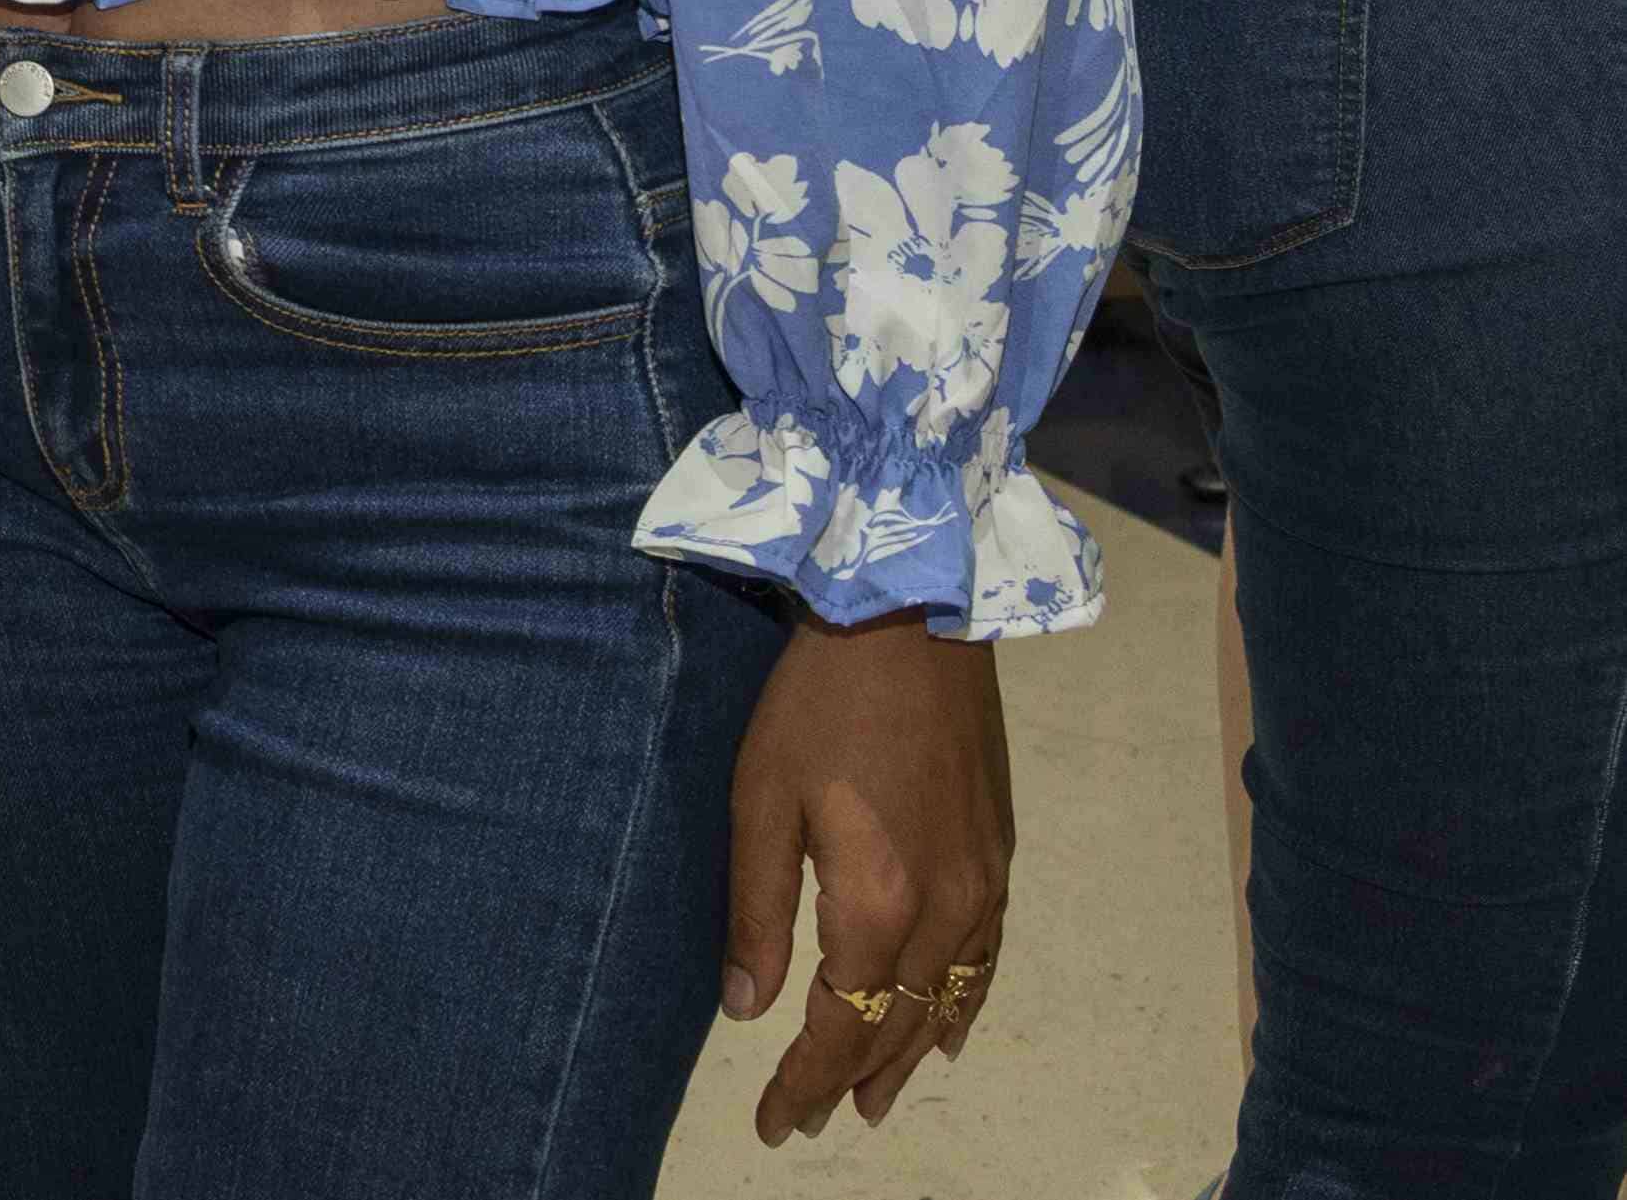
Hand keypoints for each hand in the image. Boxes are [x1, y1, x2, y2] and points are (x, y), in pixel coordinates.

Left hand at [724, 613, 1011, 1141]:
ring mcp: (982, 885)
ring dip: (906, 1056)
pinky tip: (942, 1028)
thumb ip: (756, 910)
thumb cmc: (817, 701)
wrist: (914, 619)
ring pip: (947, 1002)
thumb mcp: (760, 799)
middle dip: (849, 1079)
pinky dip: (962, 1007)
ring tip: (872, 1101)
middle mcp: (944, 910)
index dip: (804, 1082)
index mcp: (876, 903)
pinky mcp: (999, 856)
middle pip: (894, 1024)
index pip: (840, 1026)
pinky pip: (987, 959)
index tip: (772, 1125)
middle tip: (811, 1120)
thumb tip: (745, 1010)